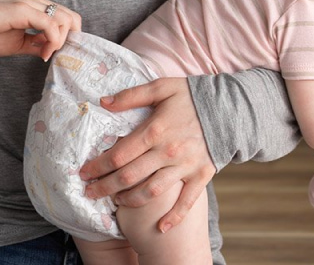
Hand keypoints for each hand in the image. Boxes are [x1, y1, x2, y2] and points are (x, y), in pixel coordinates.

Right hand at [0, 0, 81, 60]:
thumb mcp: (20, 43)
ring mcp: (30, 1)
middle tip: (55, 54)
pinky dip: (53, 41)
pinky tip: (43, 53)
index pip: (66, 16)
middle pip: (71, 17)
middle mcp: (35, 0)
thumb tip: (52, 50)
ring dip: (61, 41)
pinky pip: (51, 24)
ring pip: (65, 19)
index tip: (57, 52)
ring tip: (46, 54)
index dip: (68, 36)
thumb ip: (38, 44)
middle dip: (69, 39)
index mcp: (35, 5)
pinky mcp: (23, 8)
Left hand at [79, 77, 216, 231]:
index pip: (118, 155)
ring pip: (150, 192)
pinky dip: (173, 217)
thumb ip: (131, 96)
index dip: (98, 166)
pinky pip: (186, 202)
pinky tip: (160, 228)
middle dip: (104, 187)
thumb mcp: (161, 87)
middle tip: (90, 192)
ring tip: (116, 201)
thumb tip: (103, 102)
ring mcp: (185, 166)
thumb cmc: (192, 95)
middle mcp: (167, 152)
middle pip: (128, 177)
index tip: (84, 173)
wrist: (229, 107)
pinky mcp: (201, 175)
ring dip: (129, 200)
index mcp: (155, 130)